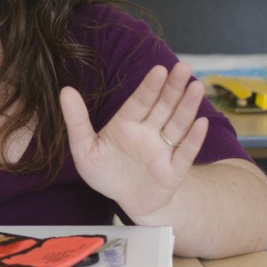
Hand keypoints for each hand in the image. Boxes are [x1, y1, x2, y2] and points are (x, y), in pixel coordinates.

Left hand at [60, 61, 207, 219]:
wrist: (127, 200)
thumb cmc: (105, 171)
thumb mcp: (83, 148)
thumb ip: (76, 120)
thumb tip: (65, 90)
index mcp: (126, 124)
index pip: (140, 102)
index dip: (150, 87)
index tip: (159, 69)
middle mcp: (148, 132)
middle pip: (163, 107)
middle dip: (173, 88)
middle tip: (183, 66)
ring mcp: (163, 149)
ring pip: (177, 124)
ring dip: (187, 106)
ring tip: (196, 86)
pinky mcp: (174, 169)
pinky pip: (185, 152)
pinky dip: (193, 139)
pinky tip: (200, 123)